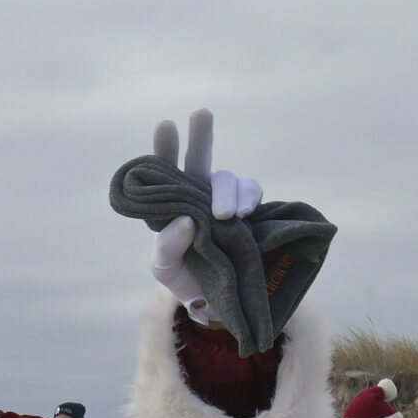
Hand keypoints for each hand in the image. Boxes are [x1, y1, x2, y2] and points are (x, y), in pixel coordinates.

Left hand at [146, 112, 260, 312]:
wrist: (222, 303)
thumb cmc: (186, 279)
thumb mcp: (166, 269)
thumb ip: (167, 248)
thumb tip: (185, 220)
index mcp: (172, 205)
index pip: (165, 172)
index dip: (165, 148)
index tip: (166, 124)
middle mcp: (198, 196)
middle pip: (199, 160)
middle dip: (200, 135)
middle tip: (201, 114)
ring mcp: (226, 202)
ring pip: (228, 179)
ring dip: (226, 191)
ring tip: (226, 215)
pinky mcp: (251, 211)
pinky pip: (253, 192)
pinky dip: (250, 198)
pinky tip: (244, 214)